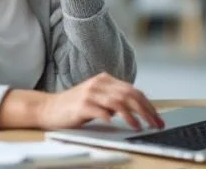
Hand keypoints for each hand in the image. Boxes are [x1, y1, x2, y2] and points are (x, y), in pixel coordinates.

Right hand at [36, 73, 163, 130]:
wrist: (49, 108)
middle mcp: (99, 83)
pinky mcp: (81, 105)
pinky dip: (112, 117)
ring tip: (140, 126)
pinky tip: (119, 124)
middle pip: (129, 95)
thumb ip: (114, 99)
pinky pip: (101, 110)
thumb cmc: (75, 106)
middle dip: (145, 110)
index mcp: (105, 80)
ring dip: (132, 115)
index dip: (148, 104)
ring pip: (118, 102)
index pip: (133, 90)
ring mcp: (89, 93)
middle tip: (155, 123)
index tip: (157, 117)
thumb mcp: (98, 98)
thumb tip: (139, 108)